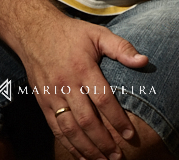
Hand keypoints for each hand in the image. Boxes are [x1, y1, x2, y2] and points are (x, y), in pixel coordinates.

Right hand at [20, 11, 147, 159]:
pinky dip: (69, 145)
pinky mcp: (43, 103)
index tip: (130, 135)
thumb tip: (144, 61)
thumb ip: (121, 48)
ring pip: (70, 130)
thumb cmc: (72, 33)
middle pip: (87, 120)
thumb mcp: (98, 33)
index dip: (117, 119)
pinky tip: (81, 156)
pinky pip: (56, 129)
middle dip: (104, 142)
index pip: (103, 99)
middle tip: (119, 156)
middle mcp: (67, 85)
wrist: (35, 32)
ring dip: (87, 149)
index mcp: (83, 68)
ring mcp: (53, 96)